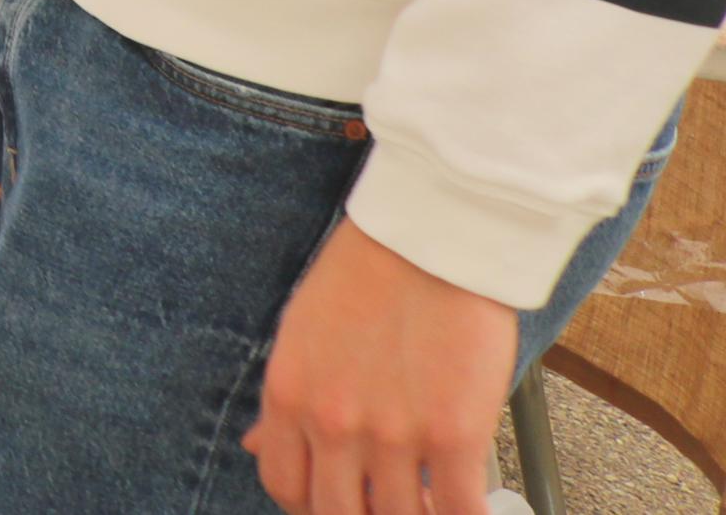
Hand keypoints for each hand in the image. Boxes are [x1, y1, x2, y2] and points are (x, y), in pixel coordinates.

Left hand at [246, 224, 518, 514]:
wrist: (430, 239)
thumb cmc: (366, 277)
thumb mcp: (300, 334)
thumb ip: (284, 400)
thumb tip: (256, 445)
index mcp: (290, 396)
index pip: (284, 484)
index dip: (309, 506)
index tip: (336, 503)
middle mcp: (333, 422)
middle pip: (337, 514)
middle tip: (383, 504)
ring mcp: (394, 433)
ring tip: (430, 503)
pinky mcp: (455, 434)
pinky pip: (460, 510)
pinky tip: (469, 507)